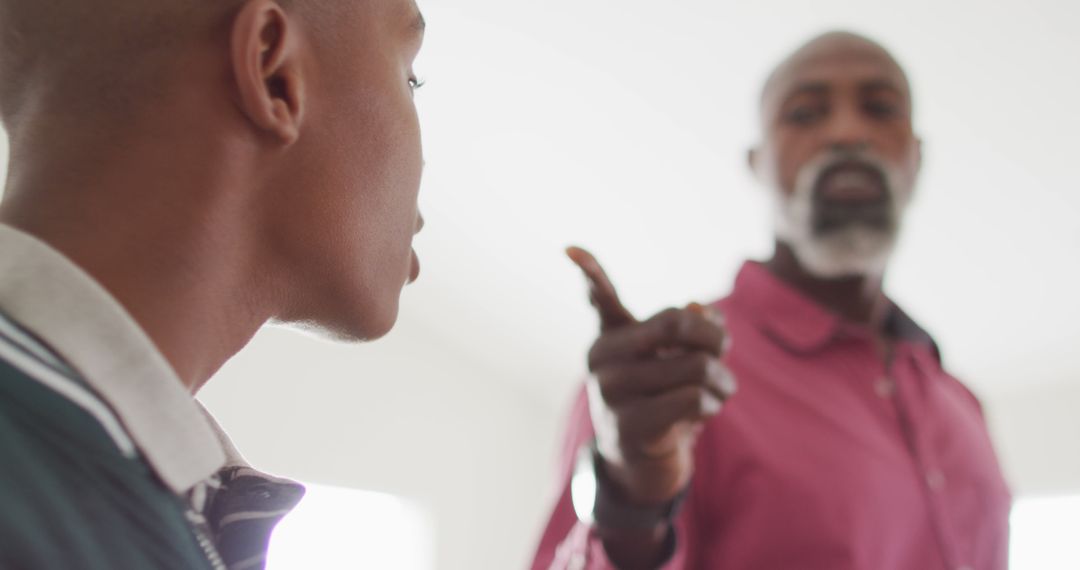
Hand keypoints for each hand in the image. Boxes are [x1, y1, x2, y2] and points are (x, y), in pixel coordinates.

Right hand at [567, 246, 736, 506]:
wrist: (642, 463)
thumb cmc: (661, 398)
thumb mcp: (673, 359)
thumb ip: (689, 328)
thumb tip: (702, 310)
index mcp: (610, 337)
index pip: (601, 296)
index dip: (589, 270)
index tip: (570, 247)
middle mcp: (602, 359)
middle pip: (679, 324)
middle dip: (715, 338)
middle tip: (724, 352)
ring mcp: (613, 393)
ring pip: (697, 366)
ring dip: (723, 380)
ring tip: (718, 390)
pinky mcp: (632, 426)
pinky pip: (695, 398)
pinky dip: (714, 404)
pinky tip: (705, 413)